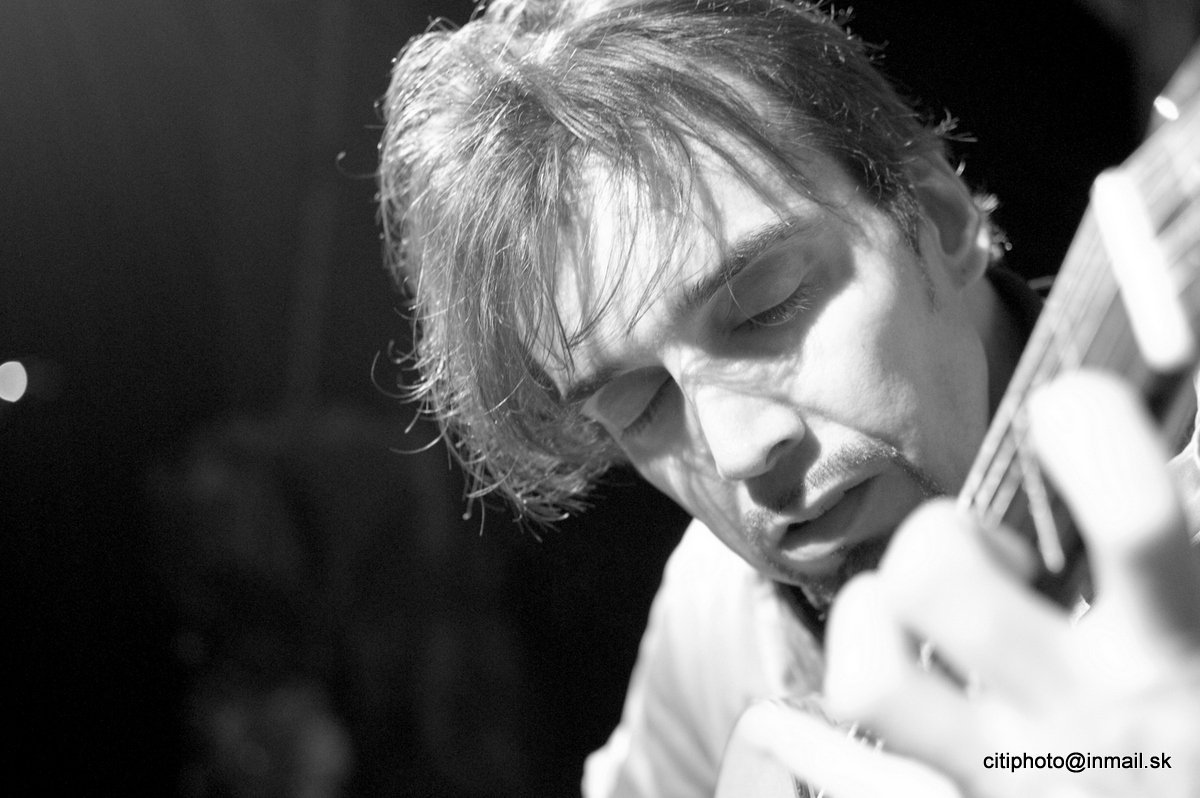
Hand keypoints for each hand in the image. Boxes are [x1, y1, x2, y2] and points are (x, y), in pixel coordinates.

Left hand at [742, 371, 1199, 796]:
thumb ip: (1179, 539)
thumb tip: (1169, 423)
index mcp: (1176, 645)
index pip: (1132, 520)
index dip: (1088, 430)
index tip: (1063, 409)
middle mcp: (1090, 717)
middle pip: (938, 579)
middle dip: (940, 535)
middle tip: (987, 552)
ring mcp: (1016, 781)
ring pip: (871, 681)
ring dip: (868, 627)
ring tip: (907, 623)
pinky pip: (853, 783)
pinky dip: (806, 748)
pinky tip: (781, 724)